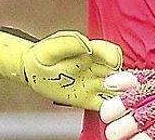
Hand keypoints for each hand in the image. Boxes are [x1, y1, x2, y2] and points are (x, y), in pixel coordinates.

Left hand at [0, 27, 122, 110]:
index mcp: (91, 50)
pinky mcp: (88, 99)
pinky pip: (104, 104)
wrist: (31, 70)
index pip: (111, 52)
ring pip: (116, 90)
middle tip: (116, 85)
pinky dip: (111, 109)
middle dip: (123, 80)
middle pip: (119, 73)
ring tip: (117, 100)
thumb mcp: (52, 46)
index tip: (113, 62)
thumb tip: (89, 45)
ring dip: (120, 96)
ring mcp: (93, 84)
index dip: (114, 57)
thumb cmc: (42, 54)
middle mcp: (96, 67)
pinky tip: (110, 111)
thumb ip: (70, 43)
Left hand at [100, 60, 154, 139]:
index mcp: (153, 87)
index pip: (130, 97)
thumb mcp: (151, 76)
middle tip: (112, 133)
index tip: (106, 114)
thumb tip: (107, 84)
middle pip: (140, 118)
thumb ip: (128, 79)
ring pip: (154, 133)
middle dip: (122, 128)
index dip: (114, 108)